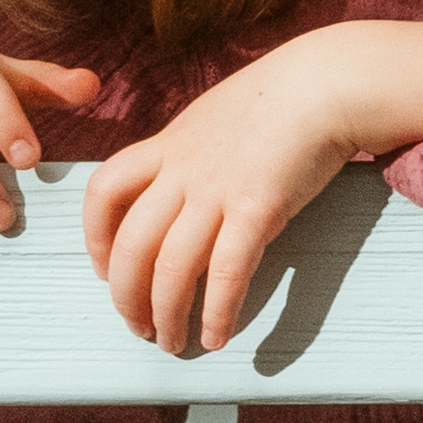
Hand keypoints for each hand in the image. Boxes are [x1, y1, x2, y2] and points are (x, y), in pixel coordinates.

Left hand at [81, 21, 422, 353]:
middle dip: (126, 295)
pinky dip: (218, 310)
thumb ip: (195, 150)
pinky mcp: (259, 207)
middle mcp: (183, 170)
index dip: (94, 237)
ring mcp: (218, 190)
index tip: (103, 268)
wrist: (328, 81)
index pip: (103, 192)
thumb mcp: (218, 115)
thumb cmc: (284, 96)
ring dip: (166, 314)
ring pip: (171, 266)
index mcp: (169, 144)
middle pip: (131, 243)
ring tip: (170, 342)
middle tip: (137, 325)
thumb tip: (188, 184)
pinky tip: (217, 335)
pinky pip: (227, 271)